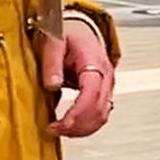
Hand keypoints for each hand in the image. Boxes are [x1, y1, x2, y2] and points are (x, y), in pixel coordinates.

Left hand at [47, 16, 115, 138]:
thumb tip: (52, 84)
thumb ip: (52, 63)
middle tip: (54, 130)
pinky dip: (86, 125)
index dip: (78, 113)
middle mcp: (105, 77)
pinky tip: (70, 127)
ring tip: (59, 130)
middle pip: (99, 109)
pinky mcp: (103, 93)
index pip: (92, 94)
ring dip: (82, 128)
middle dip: (78, 125)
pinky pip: (100, 114)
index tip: (61, 124)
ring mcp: (107, 86)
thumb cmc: (68, 34)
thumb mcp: (54, 42)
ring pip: (103, 116)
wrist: (80, 29)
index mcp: (94, 63)